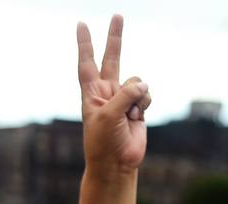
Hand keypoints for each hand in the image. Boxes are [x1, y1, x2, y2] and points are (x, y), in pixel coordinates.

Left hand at [76, 16, 151, 176]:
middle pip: (111, 58)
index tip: (81, 24)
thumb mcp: (109, 116)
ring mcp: (123, 98)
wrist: (116, 164)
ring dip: (137, 96)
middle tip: (117, 15)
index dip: (85, 43)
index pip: (86, 62)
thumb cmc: (104, 142)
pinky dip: (144, 103)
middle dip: (115, 37)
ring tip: (129, 115)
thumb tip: (143, 84)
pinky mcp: (137, 107)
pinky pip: (146, 93)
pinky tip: (138, 117)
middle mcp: (107, 92)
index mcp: (91, 93)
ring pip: (136, 81)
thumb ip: (125, 94)